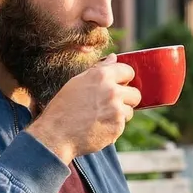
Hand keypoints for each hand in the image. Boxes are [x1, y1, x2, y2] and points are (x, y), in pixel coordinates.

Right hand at [26, 54, 141, 163]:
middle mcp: (112, 90)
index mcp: (101, 75)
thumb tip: (114, 57)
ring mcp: (116, 109)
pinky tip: (98, 127)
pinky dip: (113, 127)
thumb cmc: (63, 108)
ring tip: (101, 117)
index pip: (128, 71)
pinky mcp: (117, 126)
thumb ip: (98, 69)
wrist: (56, 135)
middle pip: (135, 93)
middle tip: (110, 105)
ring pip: (130, 110)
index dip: (124, 79)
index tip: (119, 85)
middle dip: (126, 99)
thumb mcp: (77, 82)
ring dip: (120, 114)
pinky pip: (123, 125)